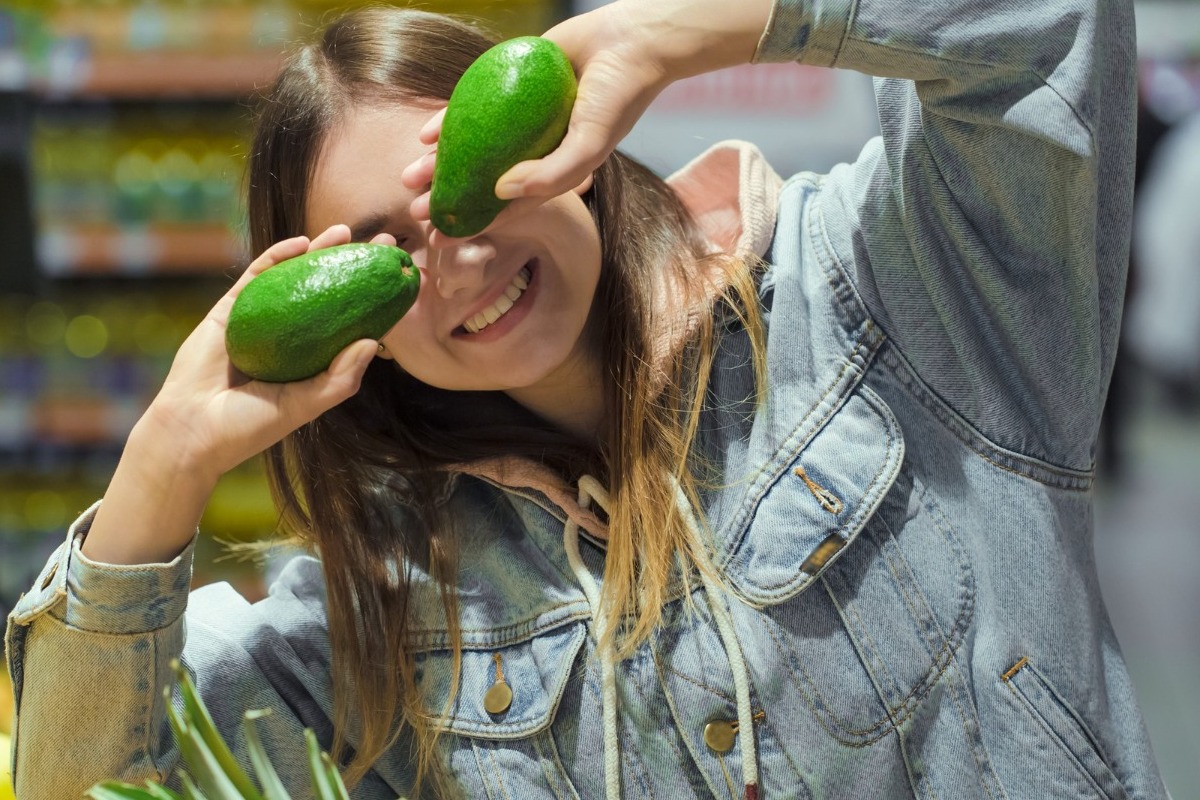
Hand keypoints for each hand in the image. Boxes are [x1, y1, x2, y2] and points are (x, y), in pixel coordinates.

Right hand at [138, 224, 393, 484]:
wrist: (193, 428)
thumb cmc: (251, 426)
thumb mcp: (305, 405)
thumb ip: (339, 378)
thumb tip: (373, 342)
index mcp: (311, 360)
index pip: (349, 321)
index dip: (373, 297)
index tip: (400, 276)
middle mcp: (290, 336)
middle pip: (327, 291)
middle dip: (353, 264)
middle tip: (384, 242)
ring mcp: (260, 320)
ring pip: (294, 277)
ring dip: (318, 251)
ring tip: (345, 231)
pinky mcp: (230, 310)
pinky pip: (257, 277)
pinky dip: (277, 257)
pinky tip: (299, 243)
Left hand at [404, 0, 771, 244]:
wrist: (630, 42)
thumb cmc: (618, 98)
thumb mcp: (590, 145)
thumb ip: (551, 174)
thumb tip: (500, 193)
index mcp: (553, 171)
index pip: (508, 205)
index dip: (476, 222)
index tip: (443, 236)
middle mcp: (533, 149)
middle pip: (483, 179)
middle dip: (449, 196)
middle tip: (415, 211)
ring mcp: (519, 119)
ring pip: (473, 147)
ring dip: (441, 164)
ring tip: (409, 176)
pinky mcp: (508, 85)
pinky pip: (473, 108)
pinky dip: (449, 122)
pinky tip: (426, 136)